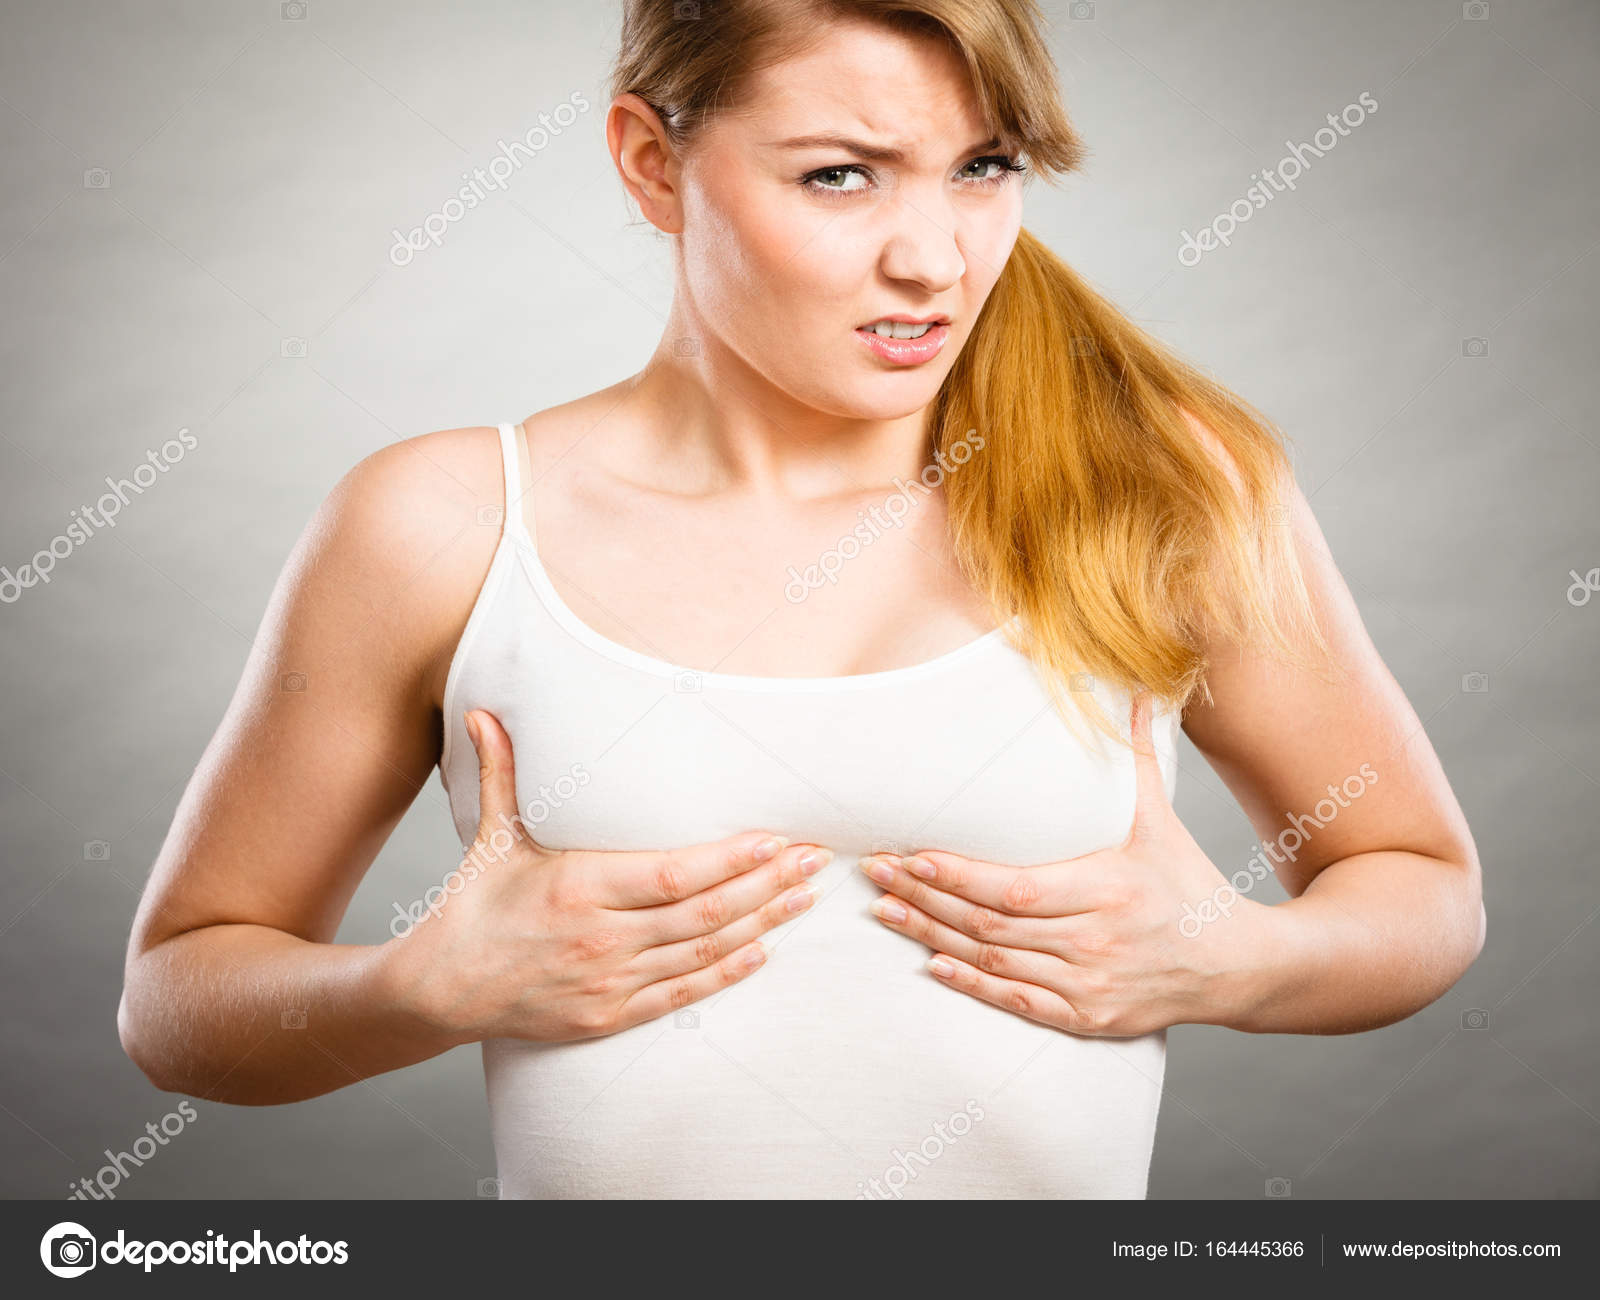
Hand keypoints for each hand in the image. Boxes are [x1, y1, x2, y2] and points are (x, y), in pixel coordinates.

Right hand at [382, 709, 830, 1042]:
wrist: (437, 992)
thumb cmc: (472, 909)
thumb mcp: (490, 838)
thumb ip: (501, 773)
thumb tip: (481, 711)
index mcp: (579, 887)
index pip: (675, 875)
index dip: (733, 859)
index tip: (774, 838)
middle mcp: (602, 938)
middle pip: (705, 912)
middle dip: (768, 885)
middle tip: (815, 861)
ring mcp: (609, 982)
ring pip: (704, 951)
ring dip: (763, 924)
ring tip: (805, 898)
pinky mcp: (610, 1016)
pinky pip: (683, 993)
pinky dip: (727, 972)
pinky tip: (763, 951)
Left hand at [860, 693, 1273, 1035]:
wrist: (1238, 965)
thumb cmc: (1190, 886)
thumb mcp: (1162, 820)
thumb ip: (1137, 757)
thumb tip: (1132, 689)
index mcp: (1109, 888)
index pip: (1015, 886)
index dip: (958, 875)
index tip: (911, 855)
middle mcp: (1095, 940)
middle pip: (990, 922)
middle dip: (924, 897)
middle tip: (873, 874)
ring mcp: (1090, 985)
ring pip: (993, 960)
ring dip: (932, 937)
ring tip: (884, 912)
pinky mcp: (1088, 1019)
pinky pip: (1017, 1002)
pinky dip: (971, 984)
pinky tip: (931, 964)